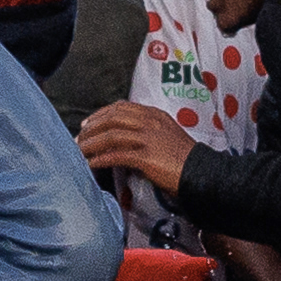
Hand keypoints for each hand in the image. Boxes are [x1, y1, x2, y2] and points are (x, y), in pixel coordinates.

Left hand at [77, 103, 193, 192]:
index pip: (121, 107)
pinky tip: (91, 164)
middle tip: (78, 139)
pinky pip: (117, 155)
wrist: (202, 172)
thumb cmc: (184, 159)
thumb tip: (124, 138)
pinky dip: (100, 159)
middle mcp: (150, 122)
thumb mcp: (167, 135)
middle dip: (92, 129)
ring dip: (91, 144)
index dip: (100, 114)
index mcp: (155, 115)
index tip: (87, 123)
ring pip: (111, 135)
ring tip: (79, 152)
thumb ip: (147, 131)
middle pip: (112, 119)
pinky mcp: (147, 156)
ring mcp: (149, 138)